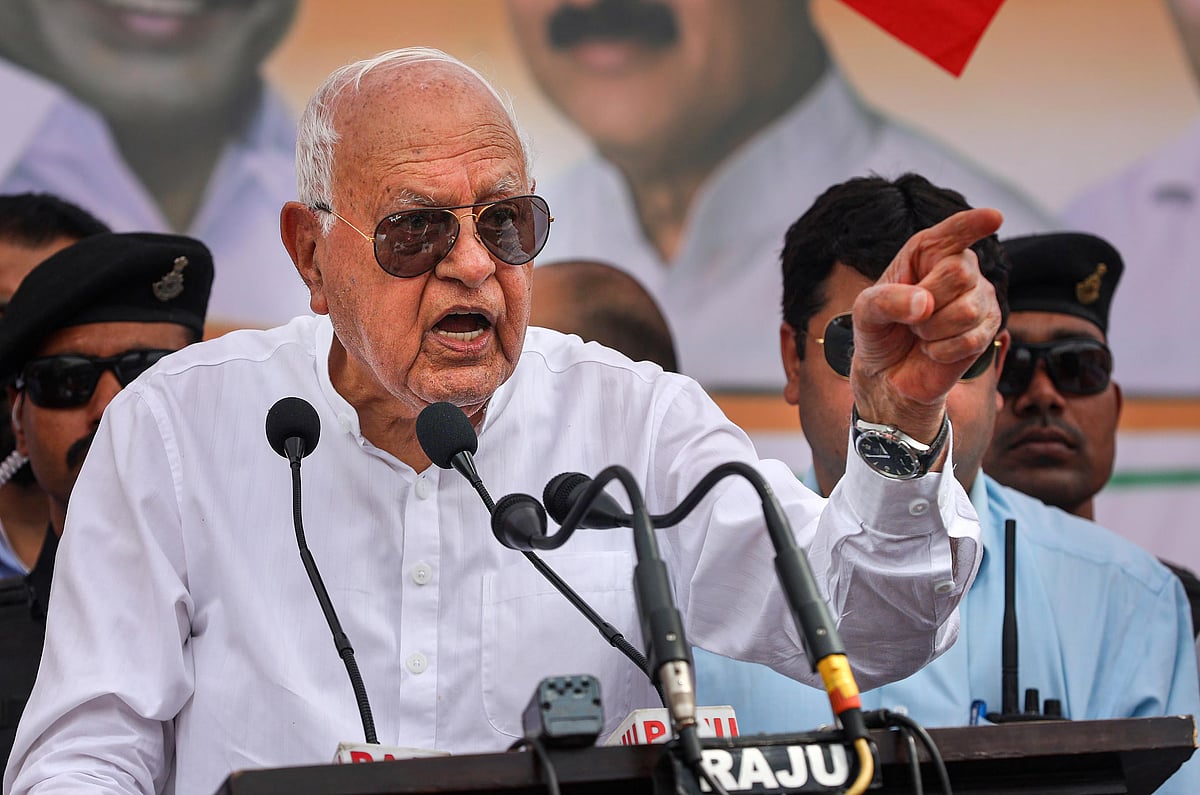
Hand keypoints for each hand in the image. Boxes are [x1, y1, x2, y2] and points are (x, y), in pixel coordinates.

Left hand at [850, 207, 1002, 443]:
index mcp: (927, 251)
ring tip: (921, 333)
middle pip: (959, 272)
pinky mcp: (990, 327)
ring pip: (966, 309)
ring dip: (932, 331)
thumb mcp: (865, 312)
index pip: (955, 230)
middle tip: (912, 317)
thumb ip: (885, 300)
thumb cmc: (880, 332)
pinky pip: (972, 339)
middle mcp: (960, 266)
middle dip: (927, 302)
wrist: (889, 374)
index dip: (973, 223)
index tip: (994, 217)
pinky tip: (933, 349)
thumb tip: (925, 303)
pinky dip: (942, 350)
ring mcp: (980, 296)